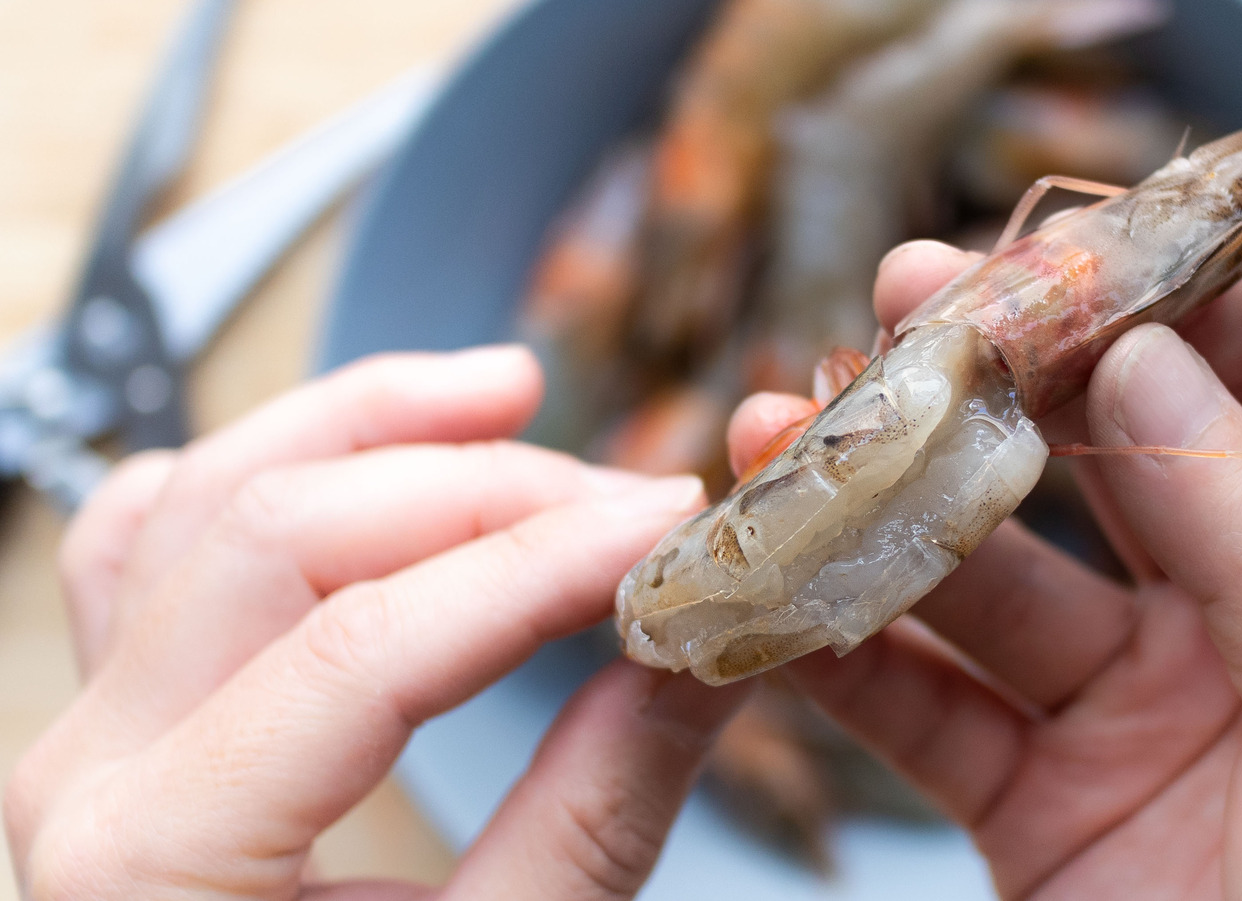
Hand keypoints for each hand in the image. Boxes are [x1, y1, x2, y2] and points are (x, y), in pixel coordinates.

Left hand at [5, 346, 750, 899]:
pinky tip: (355, 457)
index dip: (542, 564)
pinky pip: (149, 542)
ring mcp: (89, 731)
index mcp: (159, 858)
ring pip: (204, 495)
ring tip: (506, 393)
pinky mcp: (121, 720)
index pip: (373, 644)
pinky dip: (259, 471)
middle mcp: (93, 771)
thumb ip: (597, 811)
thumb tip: (702, 649)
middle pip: (285, 534)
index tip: (670, 528)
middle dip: (483, 490)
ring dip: (365, 427)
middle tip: (629, 498)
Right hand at [729, 241, 1241, 898]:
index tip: (1065, 244)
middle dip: (1003, 378)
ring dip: (892, 508)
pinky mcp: (1037, 804)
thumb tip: (1152, 362)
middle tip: (900, 300)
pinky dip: (847, 656)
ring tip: (790, 435)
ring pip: (990, 578)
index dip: (1174, 299)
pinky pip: (926, 712)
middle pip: (1105, 459)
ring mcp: (1131, 709)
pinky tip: (784, 594)